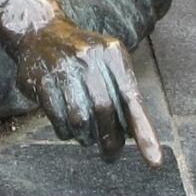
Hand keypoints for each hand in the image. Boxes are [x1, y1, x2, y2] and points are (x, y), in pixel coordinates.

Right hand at [15, 18, 162, 165]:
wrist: (40, 33)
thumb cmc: (84, 57)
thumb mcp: (108, 63)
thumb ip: (123, 93)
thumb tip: (133, 134)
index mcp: (112, 54)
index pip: (132, 98)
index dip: (144, 132)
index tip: (155, 162)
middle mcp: (89, 57)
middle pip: (104, 110)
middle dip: (110, 140)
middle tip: (110, 156)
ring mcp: (63, 67)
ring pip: (79, 118)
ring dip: (85, 137)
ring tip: (87, 138)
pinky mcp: (41, 80)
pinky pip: (57, 118)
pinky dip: (65, 132)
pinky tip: (68, 130)